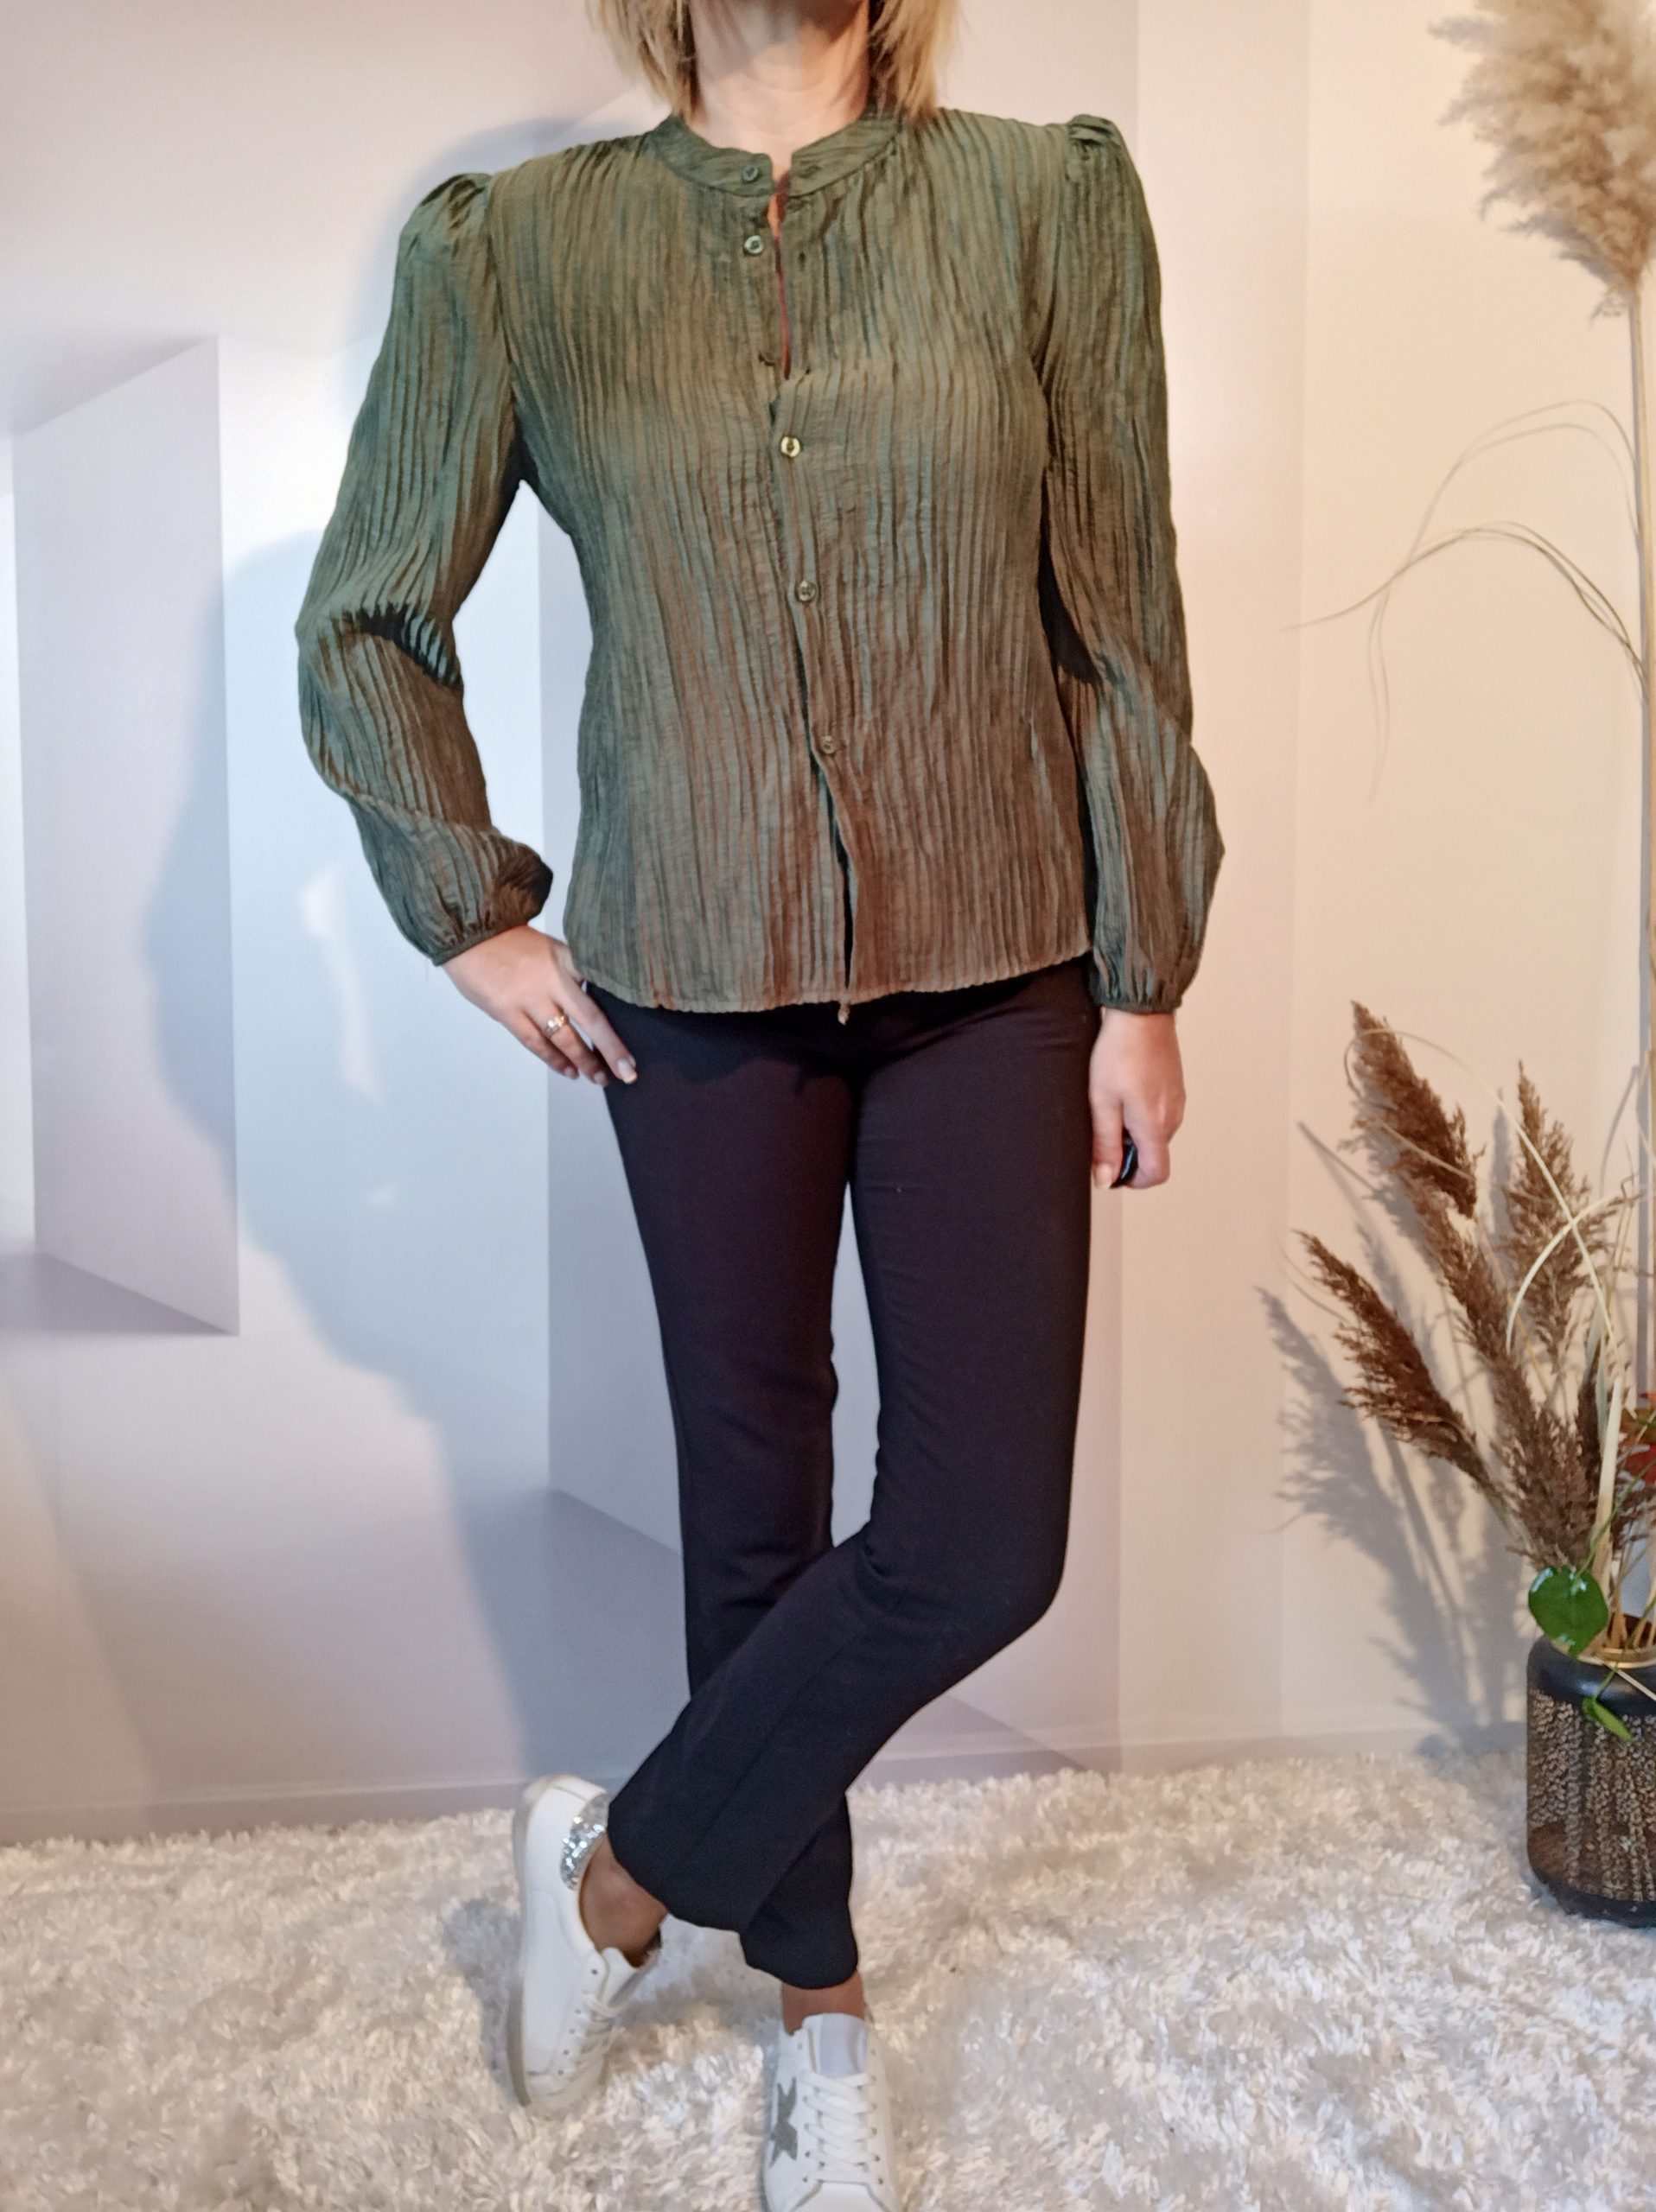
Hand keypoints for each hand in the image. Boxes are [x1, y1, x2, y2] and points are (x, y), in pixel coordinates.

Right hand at [440, 926, 636, 1085]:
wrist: (470, 933)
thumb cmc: (511, 944)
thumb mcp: (550, 948)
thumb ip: (572, 972)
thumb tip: (596, 1000)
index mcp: (566, 958)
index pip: (602, 986)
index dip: (623, 1010)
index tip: (642, 1030)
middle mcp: (552, 979)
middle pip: (590, 1017)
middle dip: (611, 1048)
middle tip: (628, 1071)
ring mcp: (529, 997)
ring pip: (563, 1037)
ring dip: (584, 1061)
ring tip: (600, 1078)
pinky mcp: (507, 1012)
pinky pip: (536, 1042)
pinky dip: (554, 1059)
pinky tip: (570, 1071)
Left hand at [1088, 1008, 1183, 1188]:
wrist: (1142, 1013)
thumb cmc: (1119, 1052)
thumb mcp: (1102, 1101)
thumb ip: (1105, 1143)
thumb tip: (1105, 1179)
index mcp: (1155, 1126)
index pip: (1156, 1174)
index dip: (1132, 1180)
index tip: (1112, 1170)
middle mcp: (1172, 1117)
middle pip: (1154, 1154)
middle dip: (1128, 1152)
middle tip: (1102, 1126)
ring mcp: (1177, 1101)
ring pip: (1156, 1133)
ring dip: (1134, 1131)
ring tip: (1112, 1103)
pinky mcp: (1175, 1087)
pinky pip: (1160, 1113)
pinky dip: (1142, 1113)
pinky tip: (1125, 1089)